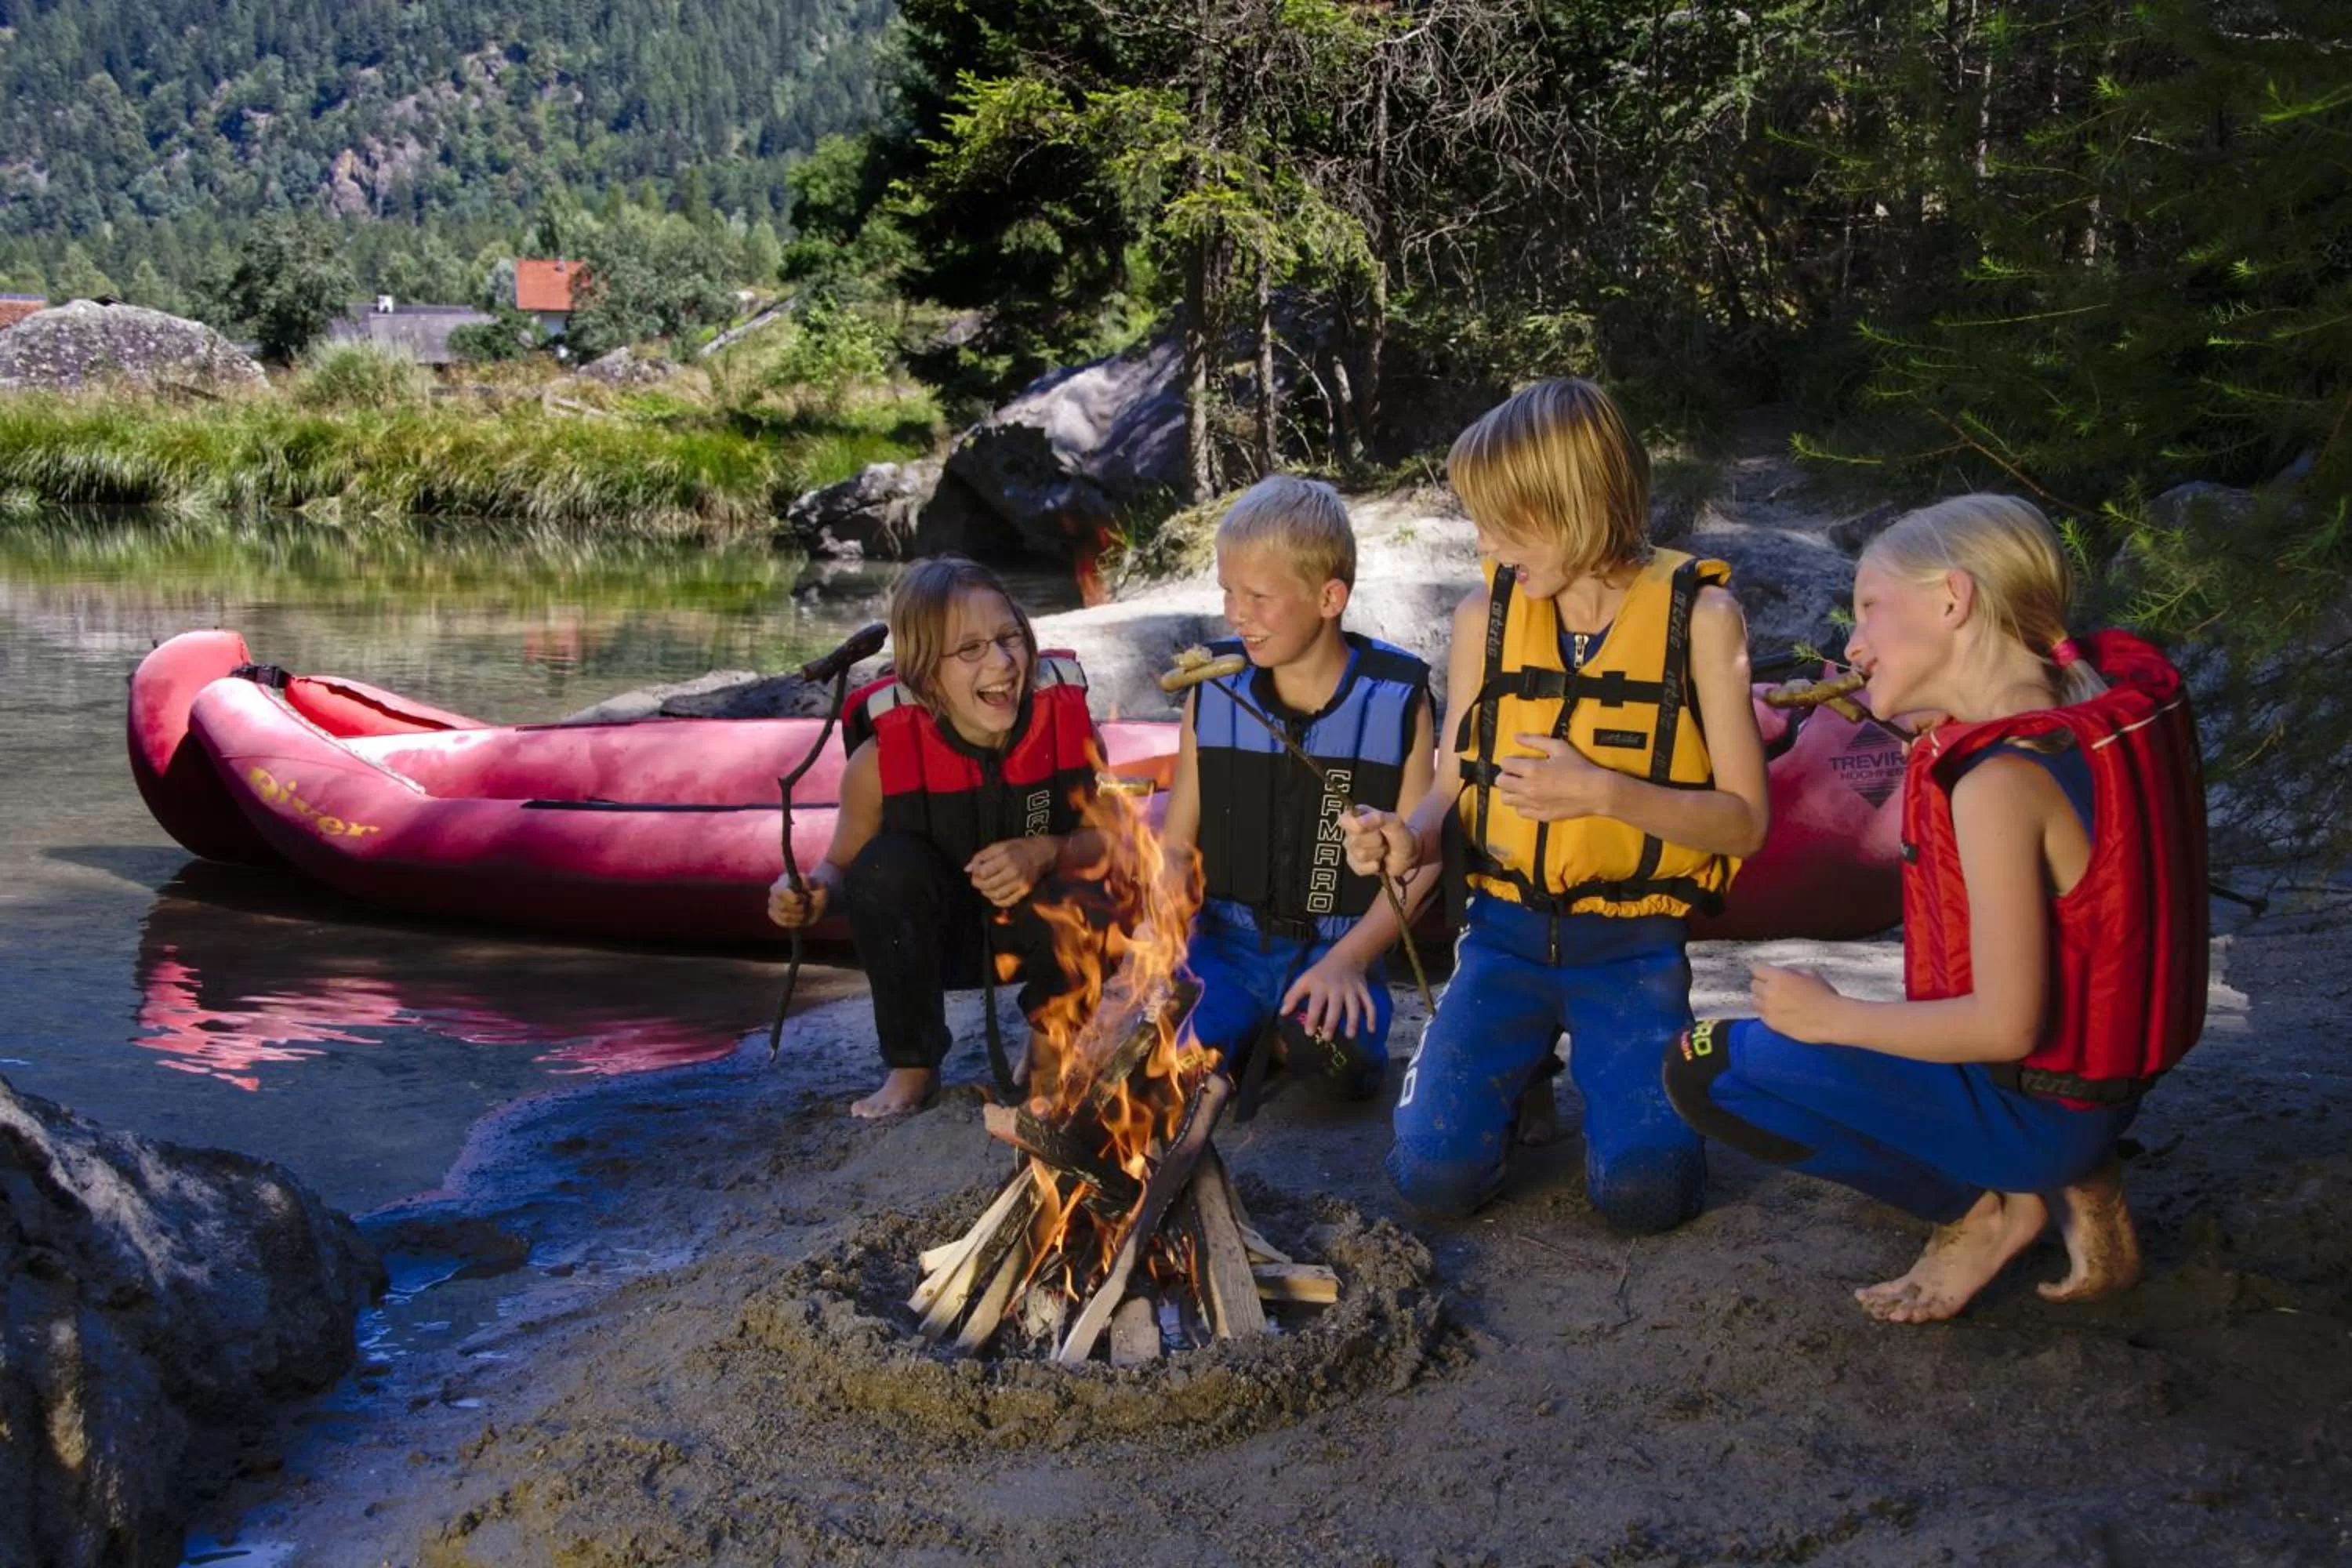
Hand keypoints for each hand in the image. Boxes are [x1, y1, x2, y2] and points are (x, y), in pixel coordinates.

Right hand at [767, 864, 836, 928]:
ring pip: (784, 916)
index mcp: (783, 882)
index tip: (805, 898)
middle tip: (807, 903)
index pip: (779, 892)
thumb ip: (812, 882)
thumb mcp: (819, 884)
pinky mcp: (776, 916)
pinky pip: (783, 923)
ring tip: (805, 909)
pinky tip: (801, 916)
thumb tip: (805, 882)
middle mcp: (775, 893)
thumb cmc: (817, 890)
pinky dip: (795, 922)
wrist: (817, 901)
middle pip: (781, 906)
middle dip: (798, 907)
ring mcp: (774, 905)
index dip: (791, 897)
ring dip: (799, 915)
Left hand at [967, 835, 1057, 907]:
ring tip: (985, 887)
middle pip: (988, 885)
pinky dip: (997, 901)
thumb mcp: (1000, 845)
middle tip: (977, 880)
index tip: (976, 870)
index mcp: (1007, 856)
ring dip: (986, 892)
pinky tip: (994, 894)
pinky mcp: (1026, 891)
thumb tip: (967, 869)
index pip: (983, 871)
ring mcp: (1021, 882)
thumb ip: (982, 856)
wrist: (1043, 853)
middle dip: (978, 884)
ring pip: (996, 895)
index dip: (975, 872)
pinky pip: (1006, 902)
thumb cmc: (1019, 847)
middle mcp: (1014, 871)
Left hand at [1281, 952, 1373, 1041]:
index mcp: (1320, 986)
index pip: (1316, 1003)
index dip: (1312, 1018)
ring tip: (1350, 1036)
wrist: (1345, 958)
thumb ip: (1292, 996)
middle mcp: (1337, 988)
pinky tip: (1371, 1031)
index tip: (1309, 1032)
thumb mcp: (1304, 979)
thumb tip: (1282, 1012)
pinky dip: (1372, 1017)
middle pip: (1336, 1007)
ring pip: (1355, 1007)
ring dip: (1353, 1022)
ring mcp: (1352, 990)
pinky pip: (1370, 1005)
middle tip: (1327, 1038)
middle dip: (1332, 1023)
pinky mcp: (1363, 991)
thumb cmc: (1320, 973)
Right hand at [1342, 806, 1416, 879]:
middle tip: (1384, 839)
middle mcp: (1350, 832)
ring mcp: (1351, 850)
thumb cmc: (1400, 834)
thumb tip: (1359, 822)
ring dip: (1377, 853)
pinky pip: (1360, 868)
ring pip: (1360, 854)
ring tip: (1384, 850)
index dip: (1358, 826)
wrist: (1409, 854)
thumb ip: (1379, 819)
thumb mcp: (1395, 822)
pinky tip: (1379, 862)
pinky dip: (1374, 866)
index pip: (1345, 819)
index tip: (1376, 828)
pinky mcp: (1355, 865)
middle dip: (1375, 840)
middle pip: (1355, 839)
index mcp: (1357, 816)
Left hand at [1494, 734, 1614, 821]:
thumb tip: (1516, 736)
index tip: (1517, 762)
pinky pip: (1519, 811)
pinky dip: (1521, 805)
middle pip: (1500, 782)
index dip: (1509, 761)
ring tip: (1521, 787)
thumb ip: (1535, 741)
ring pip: (1506, 799)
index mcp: (1531, 769)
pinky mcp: (1540, 815)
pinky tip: (1531, 799)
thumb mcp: (1559, 747)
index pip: (1504, 764)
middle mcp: (1527, 788)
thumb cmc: (1579, 767)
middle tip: (1517, 774)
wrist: (1595, 792)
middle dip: (1506, 775)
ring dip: (1510, 791)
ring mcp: (1532, 804)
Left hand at [1750, 964, 1843, 1042]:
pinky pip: (1760, 1015)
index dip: (1763, 970)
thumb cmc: (1824, 994)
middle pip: (1754, 985)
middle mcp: (1769, 993)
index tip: (1768, 973)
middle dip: (1762, 984)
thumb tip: (1781, 973)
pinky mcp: (1772, 1024)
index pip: (1757, 969)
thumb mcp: (1809, 973)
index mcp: (1778, 977)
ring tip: (1774, 1000)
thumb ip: (1790, 971)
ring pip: (1754, 1000)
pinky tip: (1777, 1011)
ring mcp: (1769, 1010)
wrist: (1831, 1019)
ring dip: (1762, 998)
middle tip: (1773, 987)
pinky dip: (1765, 1012)